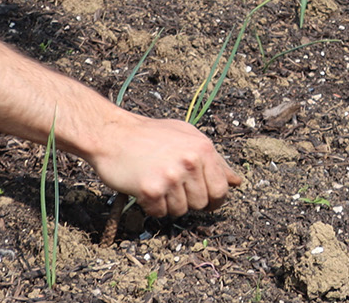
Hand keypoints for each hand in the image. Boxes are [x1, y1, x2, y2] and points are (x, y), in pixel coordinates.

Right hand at [85, 115, 244, 216]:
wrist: (112, 133)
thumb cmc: (149, 135)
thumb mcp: (187, 137)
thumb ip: (214, 159)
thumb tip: (236, 181)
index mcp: (203, 149)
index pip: (221, 190)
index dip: (213, 199)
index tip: (204, 198)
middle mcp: (190, 162)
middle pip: (201, 204)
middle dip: (188, 200)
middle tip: (171, 185)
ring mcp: (171, 176)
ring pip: (181, 211)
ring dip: (169, 203)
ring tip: (157, 182)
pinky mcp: (151, 190)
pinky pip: (160, 214)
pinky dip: (152, 207)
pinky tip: (144, 188)